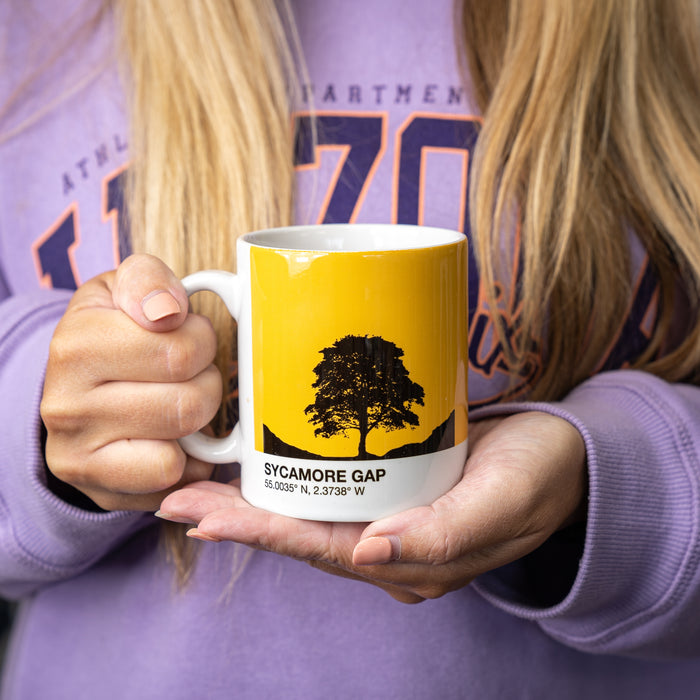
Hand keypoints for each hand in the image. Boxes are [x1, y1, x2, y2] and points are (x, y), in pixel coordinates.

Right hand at [41, 254, 222, 510]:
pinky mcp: (100, 491)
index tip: (187, 335)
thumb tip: (167, 311)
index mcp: (76, 346)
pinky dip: (188, 460)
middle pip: (189, 402)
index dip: (202, 340)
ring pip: (181, 446)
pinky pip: (174, 479)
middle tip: (192, 372)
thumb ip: (148, 281)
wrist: (76, 391)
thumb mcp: (122, 290)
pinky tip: (176, 438)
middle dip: (207, 382)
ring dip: (199, 421)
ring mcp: (79, 455)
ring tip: (181, 400)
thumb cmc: (113, 334)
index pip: (181, 351)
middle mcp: (67, 406)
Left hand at [158, 411, 586, 602]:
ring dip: (252, 501)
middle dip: (237, 520)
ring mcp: (389, 521)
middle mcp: (390, 549)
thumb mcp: (505, 501)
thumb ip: (444, 535)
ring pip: (308, 514)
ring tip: (195, 486)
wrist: (564, 458)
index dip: (261, 534)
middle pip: (301, 535)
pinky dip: (287, 481)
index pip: (323, 550)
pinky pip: (329, 491)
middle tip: (174, 499)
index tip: (203, 516)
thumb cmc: (539, 477)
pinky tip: (256, 466)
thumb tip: (371, 555)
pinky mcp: (392, 490)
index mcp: (413, 563)